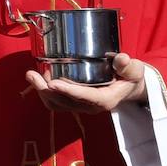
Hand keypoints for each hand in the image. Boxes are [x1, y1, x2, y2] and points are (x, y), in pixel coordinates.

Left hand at [25, 53, 147, 112]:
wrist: (129, 88)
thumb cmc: (130, 77)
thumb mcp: (135, 70)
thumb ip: (128, 65)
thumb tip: (121, 58)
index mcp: (105, 99)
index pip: (85, 97)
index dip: (68, 91)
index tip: (53, 83)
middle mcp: (91, 106)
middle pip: (64, 102)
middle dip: (46, 90)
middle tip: (32, 74)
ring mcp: (81, 106)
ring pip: (57, 104)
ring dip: (41, 91)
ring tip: (31, 74)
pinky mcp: (75, 103)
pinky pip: (56, 102)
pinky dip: (45, 92)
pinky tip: (38, 77)